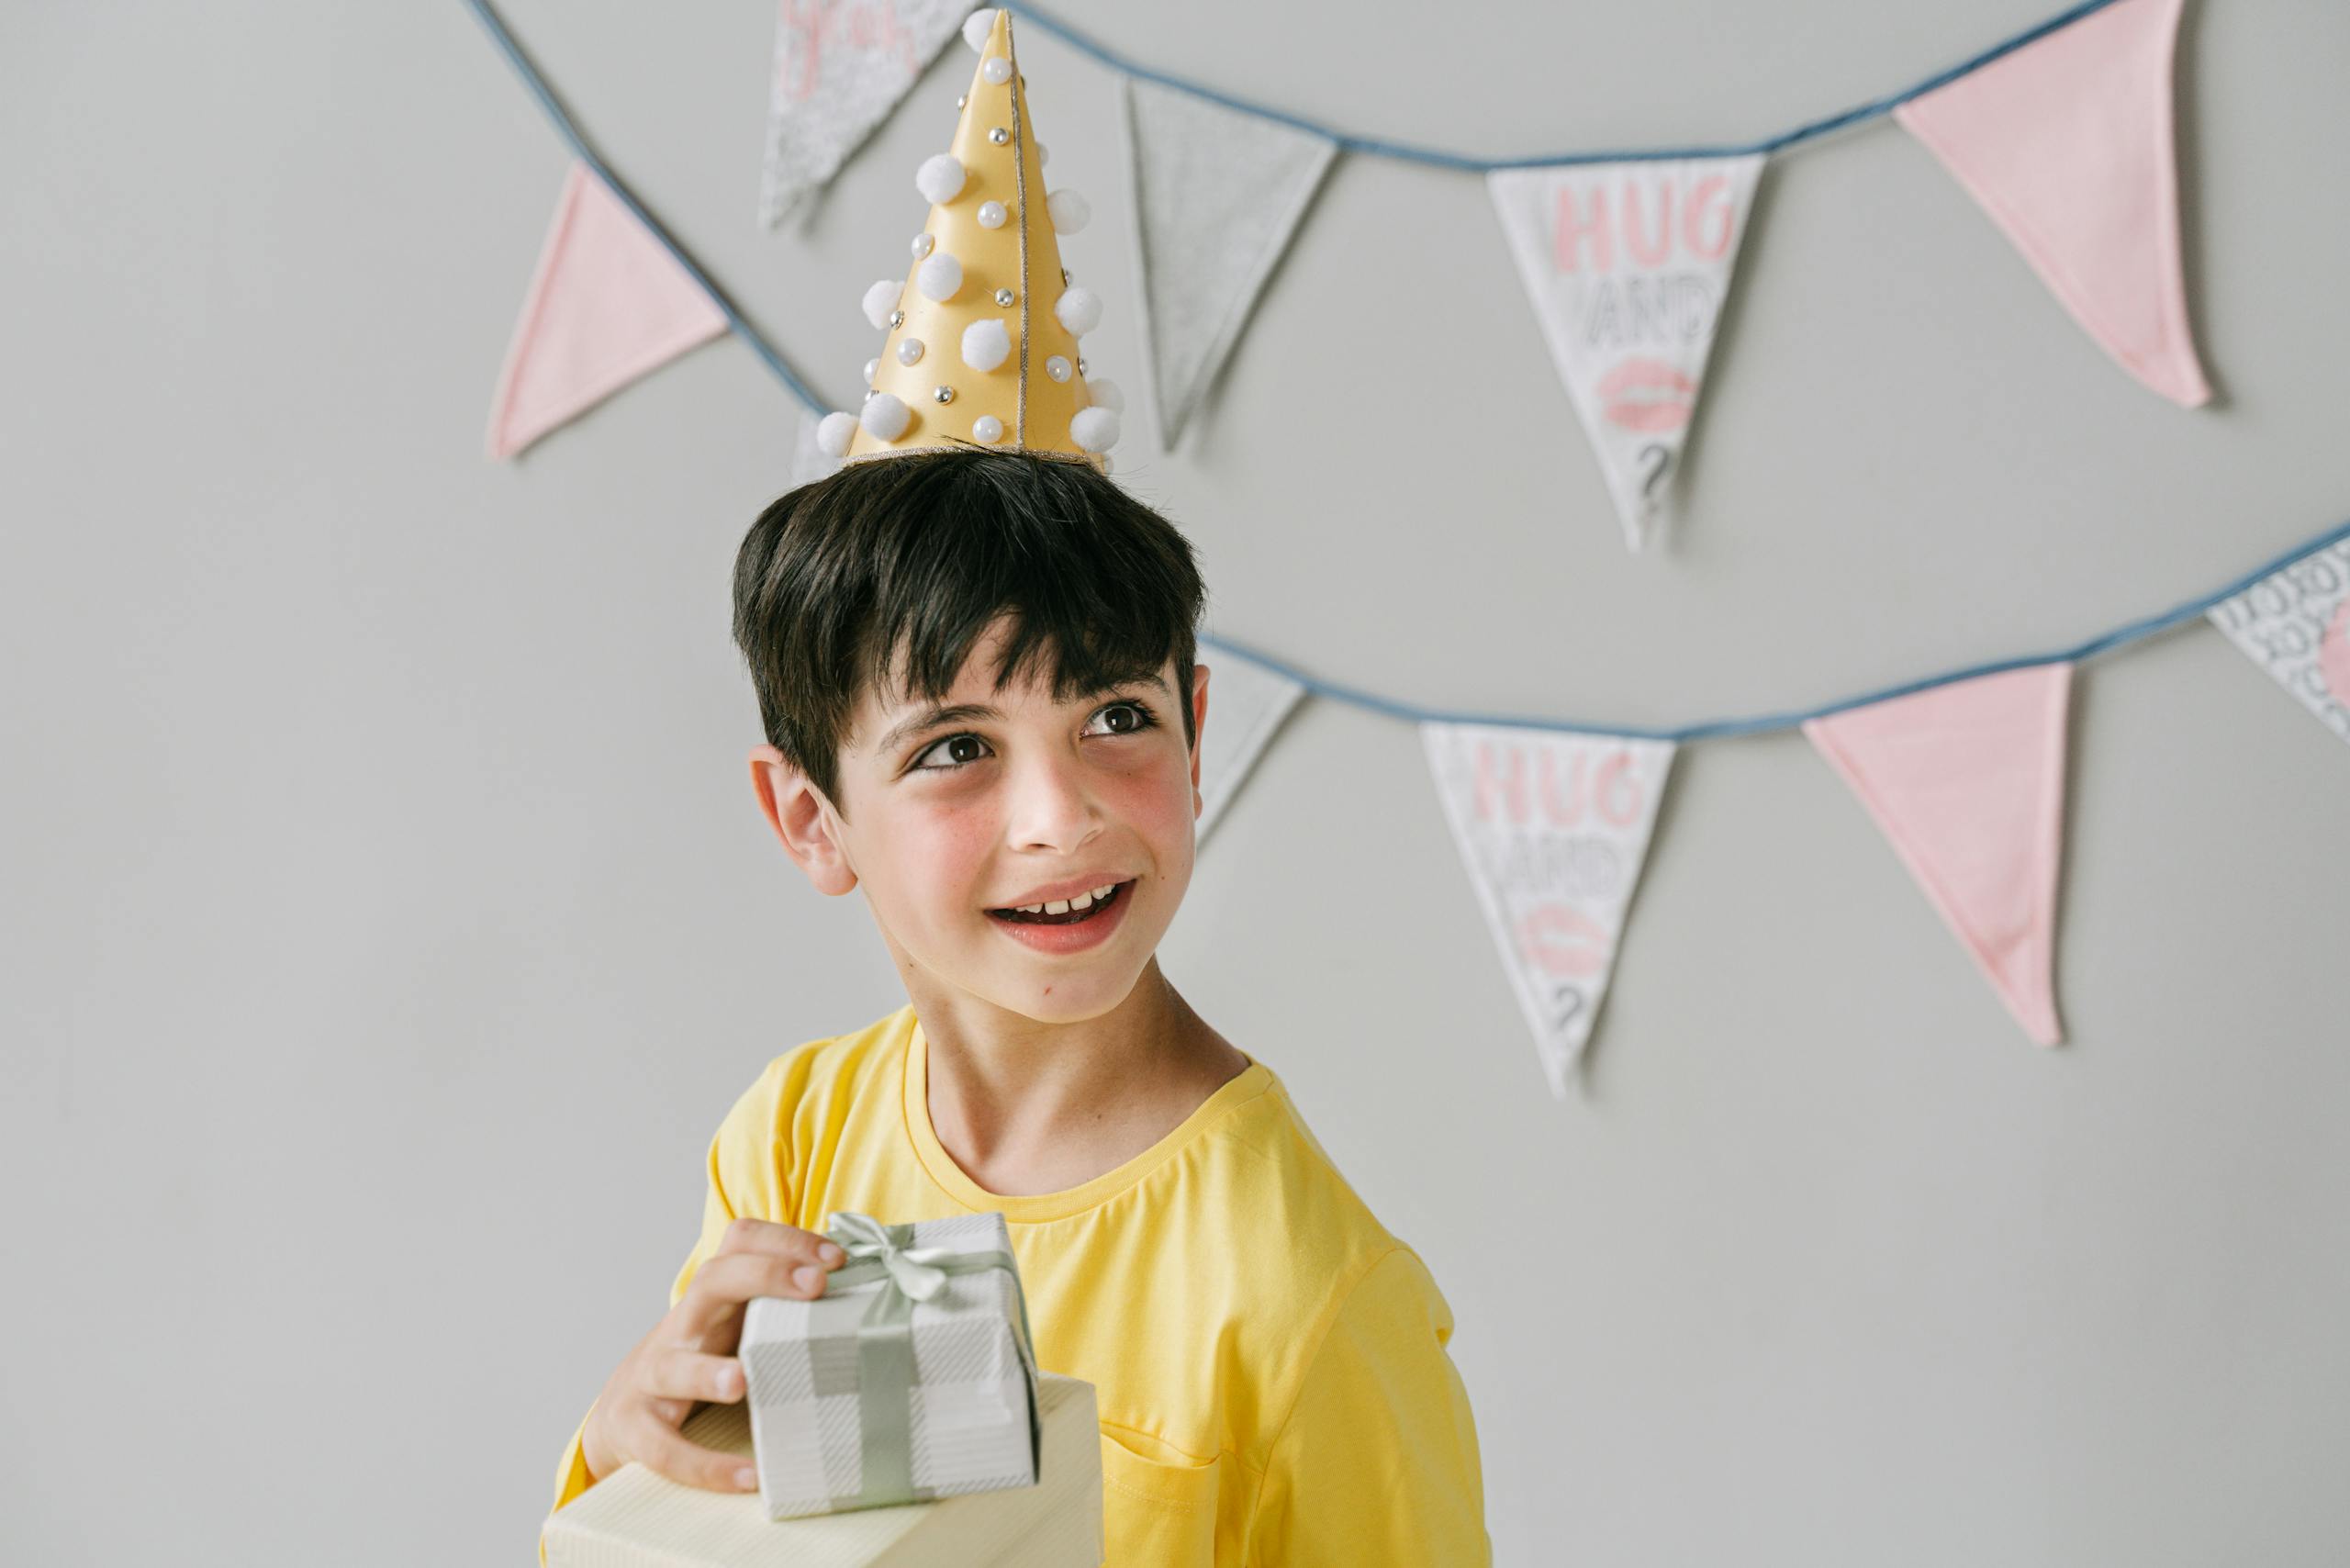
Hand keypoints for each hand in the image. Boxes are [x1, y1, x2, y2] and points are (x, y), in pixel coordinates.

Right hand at [579, 1218, 847, 1490]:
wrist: (621, 1413)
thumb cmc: (702, 1363)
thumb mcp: (738, 1327)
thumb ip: (787, 1314)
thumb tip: (877, 1306)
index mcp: (713, 1298)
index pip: (740, 1242)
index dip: (786, 1240)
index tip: (837, 1258)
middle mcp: (683, 1326)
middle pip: (711, 1281)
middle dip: (763, 1275)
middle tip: (815, 1286)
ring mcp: (654, 1376)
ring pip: (673, 1364)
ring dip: (708, 1372)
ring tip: (742, 1382)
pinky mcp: (637, 1430)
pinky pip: (667, 1451)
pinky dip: (707, 1466)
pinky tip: (749, 1476)